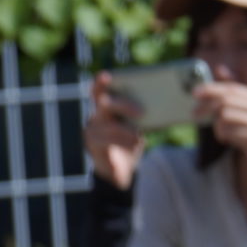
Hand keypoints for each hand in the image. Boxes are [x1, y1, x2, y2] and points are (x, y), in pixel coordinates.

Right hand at [84, 74, 144, 190]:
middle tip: (142, 113)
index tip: (106, 76)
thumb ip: (138, 113)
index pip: (98, 90)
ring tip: (139, 137)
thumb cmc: (129, 142)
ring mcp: (92, 132)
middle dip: (124, 105)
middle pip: (104, 104)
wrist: (123, 170)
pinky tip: (134, 145)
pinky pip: (107, 142)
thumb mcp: (136, 126)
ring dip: (127, 131)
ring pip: (109, 126)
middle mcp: (94, 117)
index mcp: (104, 108)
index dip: (100, 83)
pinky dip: (123, 142)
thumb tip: (155, 104)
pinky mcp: (94, 148)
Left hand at [192, 80, 246, 182]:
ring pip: (226, 115)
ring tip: (221, 135)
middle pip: (226, 100)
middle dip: (207, 106)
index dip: (212, 88)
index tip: (194, 92)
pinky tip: (226, 141)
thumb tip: (219, 70)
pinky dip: (224, 136)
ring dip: (217, 126)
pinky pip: (231, 132)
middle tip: (194, 114)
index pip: (232, 88)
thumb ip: (235, 97)